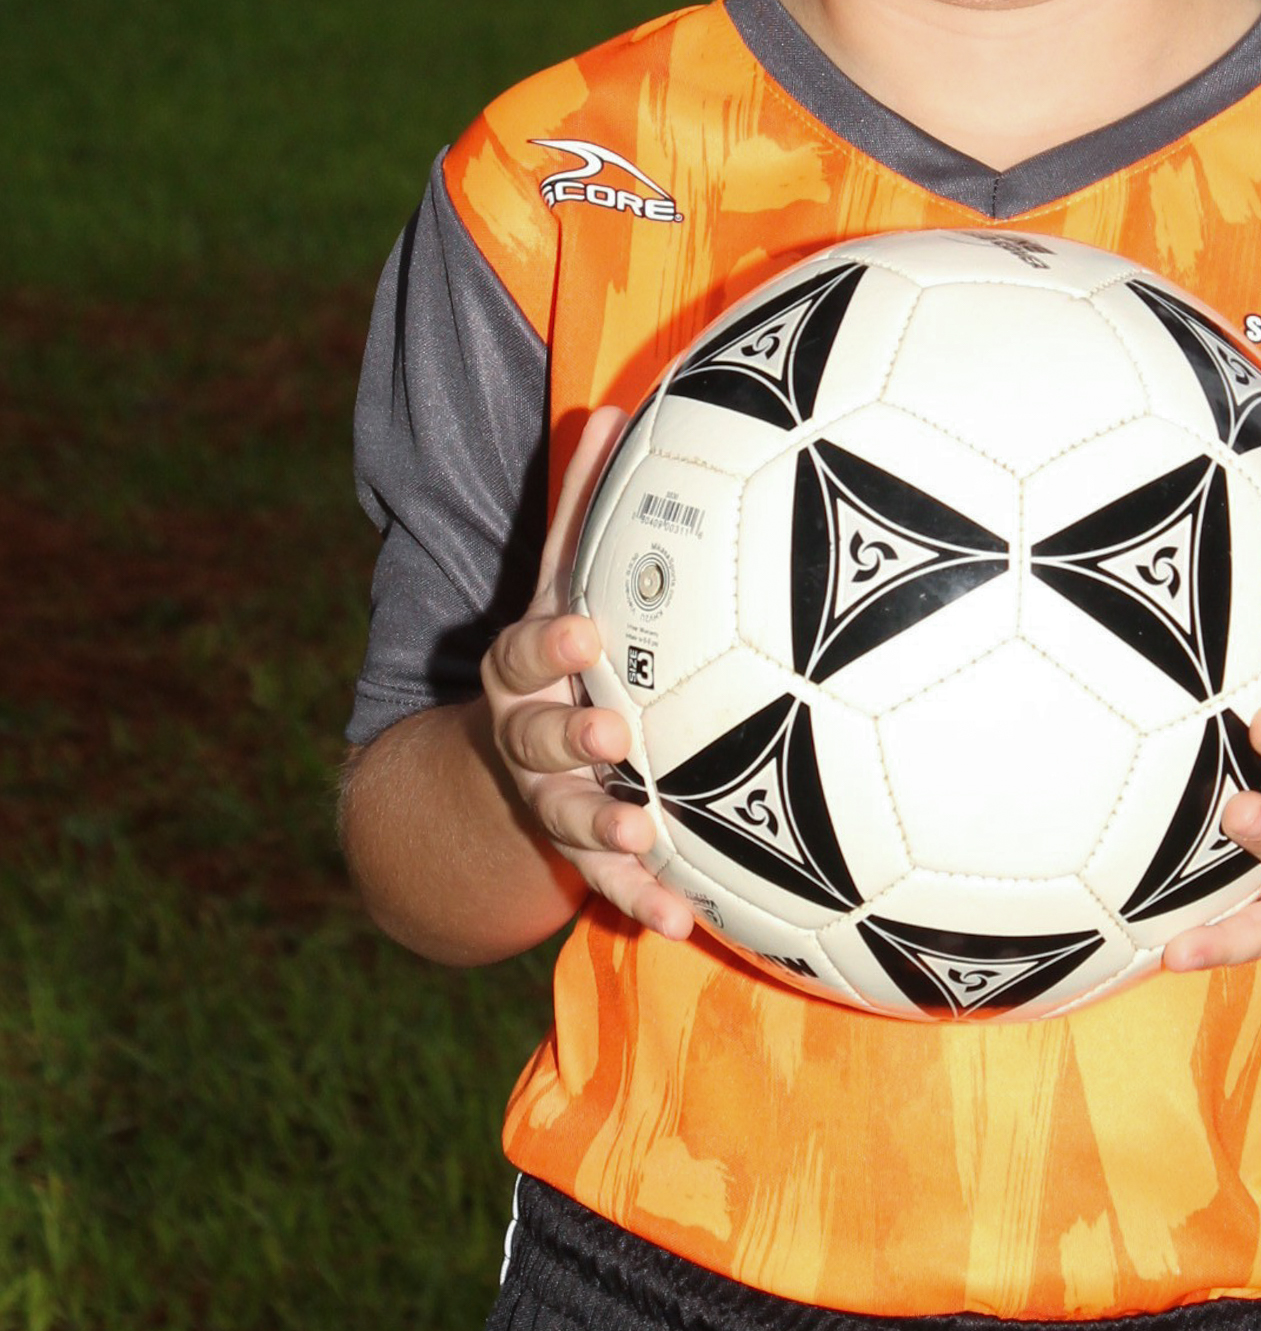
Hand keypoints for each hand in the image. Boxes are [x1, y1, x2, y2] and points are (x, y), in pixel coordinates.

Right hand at [478, 404, 695, 943]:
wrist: (503, 767)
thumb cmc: (562, 649)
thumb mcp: (559, 582)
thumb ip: (585, 510)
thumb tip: (611, 408)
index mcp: (521, 666)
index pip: (524, 648)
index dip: (548, 643)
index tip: (580, 631)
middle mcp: (525, 735)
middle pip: (533, 738)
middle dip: (567, 736)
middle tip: (610, 736)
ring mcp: (550, 801)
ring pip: (568, 816)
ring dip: (604, 829)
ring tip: (642, 833)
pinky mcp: (582, 857)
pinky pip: (611, 885)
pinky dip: (646, 901)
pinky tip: (687, 921)